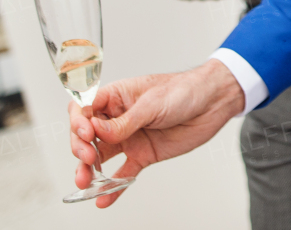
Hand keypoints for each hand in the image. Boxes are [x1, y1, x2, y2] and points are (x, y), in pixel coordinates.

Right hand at [69, 60, 243, 206]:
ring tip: (85, 181)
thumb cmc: (183, 90)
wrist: (212, 103)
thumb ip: (124, 121)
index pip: (85, 109)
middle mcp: (118, 119)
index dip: (78, 121)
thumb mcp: (153, 103)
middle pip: (87, 136)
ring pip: (100, 157)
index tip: (85, 133)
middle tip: (88, 157)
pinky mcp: (142, 155)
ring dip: (89, 170)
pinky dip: (112, 187)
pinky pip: (122, 173)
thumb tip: (96, 130)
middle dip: (81, 147)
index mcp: (116, 97)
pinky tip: (102, 199)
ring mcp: (129, 138)